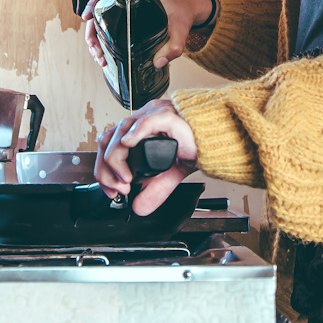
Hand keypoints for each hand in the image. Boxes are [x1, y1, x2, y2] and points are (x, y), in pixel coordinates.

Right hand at [80, 0, 213, 69]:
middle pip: (100, 14)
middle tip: (97, 53)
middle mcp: (127, 2)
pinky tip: (105, 56)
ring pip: (103, 24)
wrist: (191, 9)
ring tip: (101, 60)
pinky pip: (111, 30)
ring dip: (96, 41)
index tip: (87, 17)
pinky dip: (104, 42)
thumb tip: (158, 63)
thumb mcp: (181, 29)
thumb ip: (174, 46)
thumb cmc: (184, 13)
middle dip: (92, 34)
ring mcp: (127, 13)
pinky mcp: (129, 23)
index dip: (93, 5)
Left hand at [95, 99, 197, 215]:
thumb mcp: (171, 172)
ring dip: (117, 158)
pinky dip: (135, 133)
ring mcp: (154, 115)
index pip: (109, 144)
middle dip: (106, 167)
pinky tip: (129, 144)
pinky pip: (148, 121)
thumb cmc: (196, 144)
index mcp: (140, 129)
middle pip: (109, 138)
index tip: (109, 189)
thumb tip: (139, 208)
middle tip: (116, 188)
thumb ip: (155, 188)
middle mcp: (144, 119)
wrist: (219, 136)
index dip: (103, 167)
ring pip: (122, 131)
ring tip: (126, 179)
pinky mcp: (169, 116)